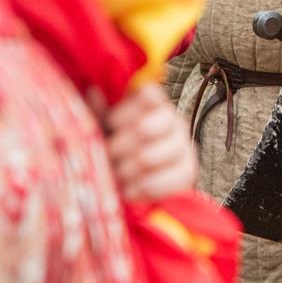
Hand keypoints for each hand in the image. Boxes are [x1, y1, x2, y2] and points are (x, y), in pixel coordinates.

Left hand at [104, 83, 198, 201]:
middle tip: (107, 157)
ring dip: (126, 169)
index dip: (126, 110)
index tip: (110, 124)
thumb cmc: (119, 151)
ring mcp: (183, 145)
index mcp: (154, 105)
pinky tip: (129, 190)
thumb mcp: (106, 130)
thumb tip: (92, 91)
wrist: (139, 184)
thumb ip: (99, 112)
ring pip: (150, 156)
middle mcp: (173, 120)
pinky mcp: (188, 171)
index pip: (147, 94)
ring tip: (116, 176)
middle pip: (144, 127)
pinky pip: (165, 179)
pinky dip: (142, 188)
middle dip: (118, 146)